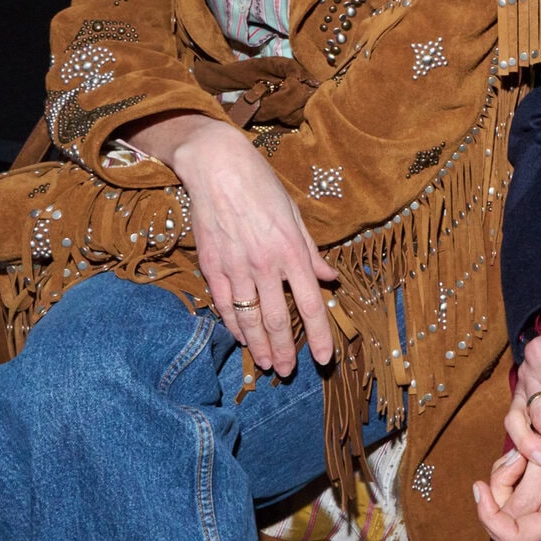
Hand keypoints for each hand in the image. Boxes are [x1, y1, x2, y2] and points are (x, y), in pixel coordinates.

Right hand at [124, 113, 336, 376]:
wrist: (217, 168)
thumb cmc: (262, 186)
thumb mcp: (295, 215)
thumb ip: (310, 252)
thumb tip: (329, 279)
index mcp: (291, 252)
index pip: (311, 304)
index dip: (320, 336)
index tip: (325, 359)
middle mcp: (265, 264)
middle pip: (277, 319)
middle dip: (284, 351)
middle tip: (287, 372)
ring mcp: (235, 267)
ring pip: (248, 318)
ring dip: (258, 346)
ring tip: (265, 365)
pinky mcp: (211, 265)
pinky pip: (224, 304)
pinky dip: (233, 324)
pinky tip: (240, 338)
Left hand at [473, 446, 540, 540]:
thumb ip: (525, 490)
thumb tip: (491, 508)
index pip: (514, 539)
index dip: (490, 517)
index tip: (480, 487)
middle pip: (504, 520)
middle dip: (500, 488)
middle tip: (515, 458)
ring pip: (504, 502)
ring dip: (504, 475)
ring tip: (522, 453)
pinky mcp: (539, 495)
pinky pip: (510, 491)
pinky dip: (508, 472)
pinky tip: (522, 456)